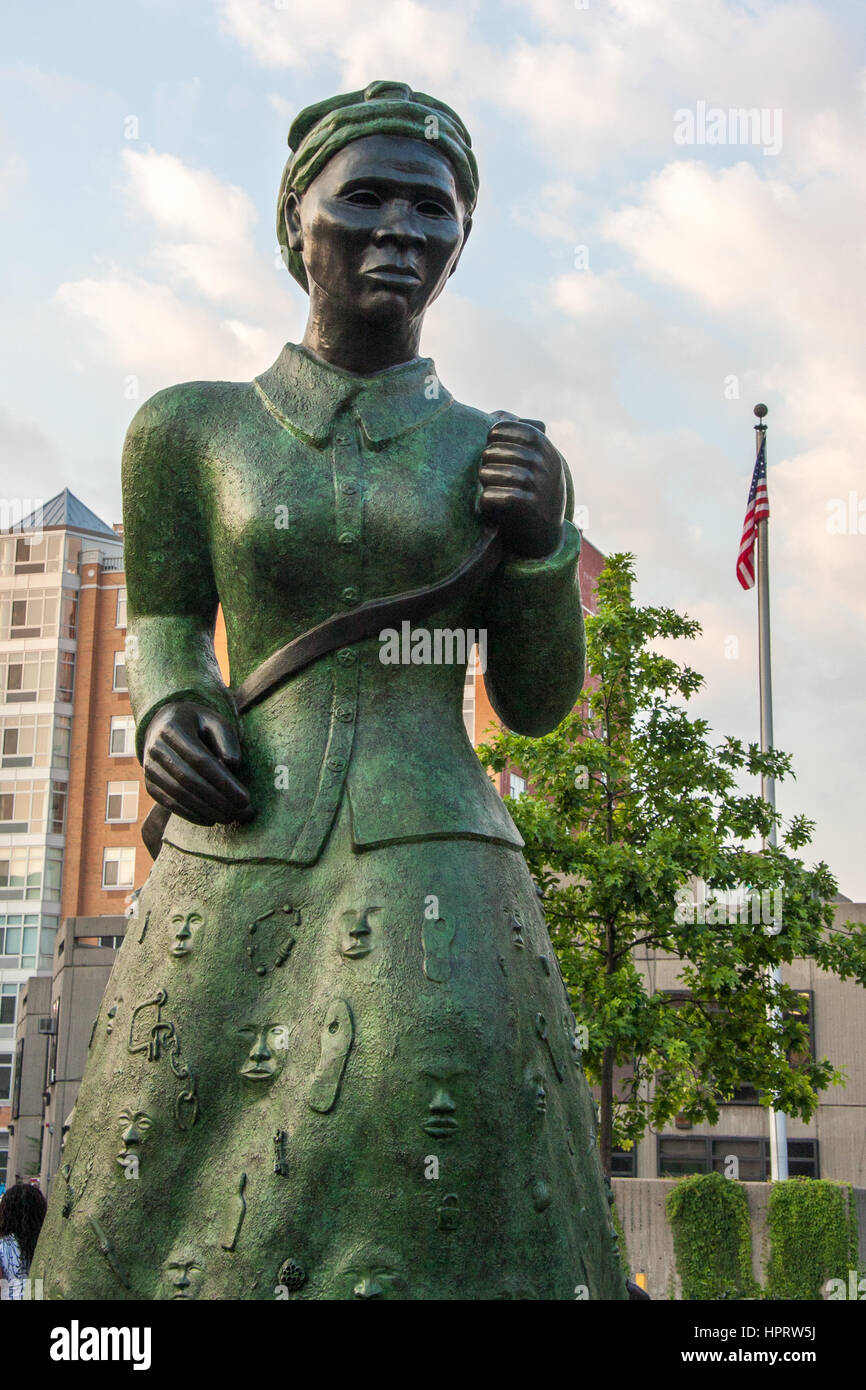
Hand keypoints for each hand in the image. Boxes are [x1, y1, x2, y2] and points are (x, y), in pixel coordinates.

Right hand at [143, 701, 253, 825]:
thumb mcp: (217, 723)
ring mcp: (149, 768)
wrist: (165, 726)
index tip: (245, 799)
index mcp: (172, 728)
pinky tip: (210, 820)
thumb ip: (227, 740)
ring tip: (231, 818)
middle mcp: (155, 748)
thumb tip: (233, 765)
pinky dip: (190, 814)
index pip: (200, 759)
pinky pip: (169, 803)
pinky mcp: (150, 784)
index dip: (223, 782)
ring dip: (206, 810)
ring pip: (178, 794)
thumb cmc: (199, 725)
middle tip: (243, 812)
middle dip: (218, 800)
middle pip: (189, 780)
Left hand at [479, 416, 565, 557]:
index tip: (490, 444)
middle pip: (501, 451)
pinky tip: (485, 502)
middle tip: (484, 471)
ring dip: (485, 478)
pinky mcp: (532, 508)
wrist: (544, 534)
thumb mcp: (533, 461)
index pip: (520, 429)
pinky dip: (488, 499)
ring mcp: (541, 487)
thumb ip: (516, 438)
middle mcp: (546, 465)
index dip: (498, 433)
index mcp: (546, 449)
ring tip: (484, 484)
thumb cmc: (530, 490)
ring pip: (498, 473)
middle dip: (486, 459)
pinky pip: (502, 497)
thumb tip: (496, 414)